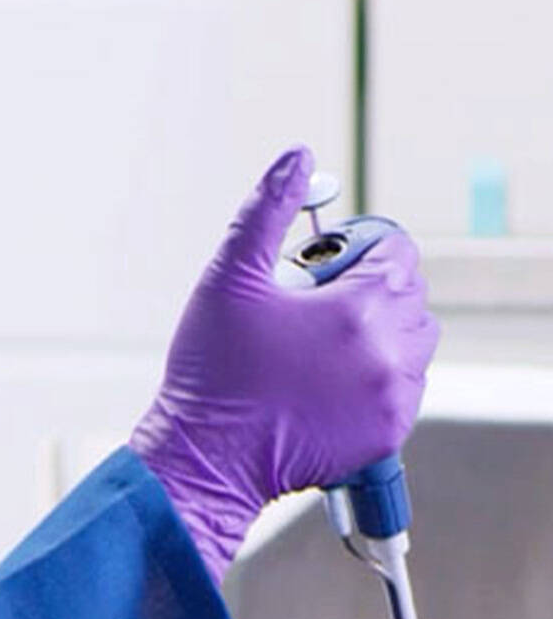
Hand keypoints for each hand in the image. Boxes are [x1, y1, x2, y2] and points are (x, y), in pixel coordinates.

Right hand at [130, 146, 439, 581]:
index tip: (318, 270)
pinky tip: (323, 385)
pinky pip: (403, 390)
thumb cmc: (212, 373)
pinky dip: (375, 380)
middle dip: (367, 293)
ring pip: (412, 344)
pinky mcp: (386, 433)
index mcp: (361, 309)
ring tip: (316, 349)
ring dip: (376, 336)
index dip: (357, 251)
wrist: (206, 458)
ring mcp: (392, 397)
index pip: (397, 253)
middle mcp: (389, 353)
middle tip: (308, 311)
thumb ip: (266, 211)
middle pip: (409, 297)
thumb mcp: (228, 279)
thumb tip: (298, 160)